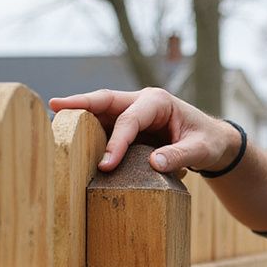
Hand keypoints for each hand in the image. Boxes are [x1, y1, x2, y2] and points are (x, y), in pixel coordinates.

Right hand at [49, 87, 241, 173]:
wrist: (212, 141)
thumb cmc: (208, 141)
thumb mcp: (201, 150)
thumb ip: (180, 156)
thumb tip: (155, 163)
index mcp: (158, 101)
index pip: (129, 119)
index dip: (116, 142)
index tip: (106, 166)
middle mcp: (141, 102)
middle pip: (106, 100)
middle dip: (80, 103)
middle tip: (54, 107)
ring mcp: (133, 112)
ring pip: (101, 111)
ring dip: (79, 117)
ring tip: (53, 124)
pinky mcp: (129, 126)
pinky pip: (106, 126)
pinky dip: (89, 132)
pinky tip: (72, 141)